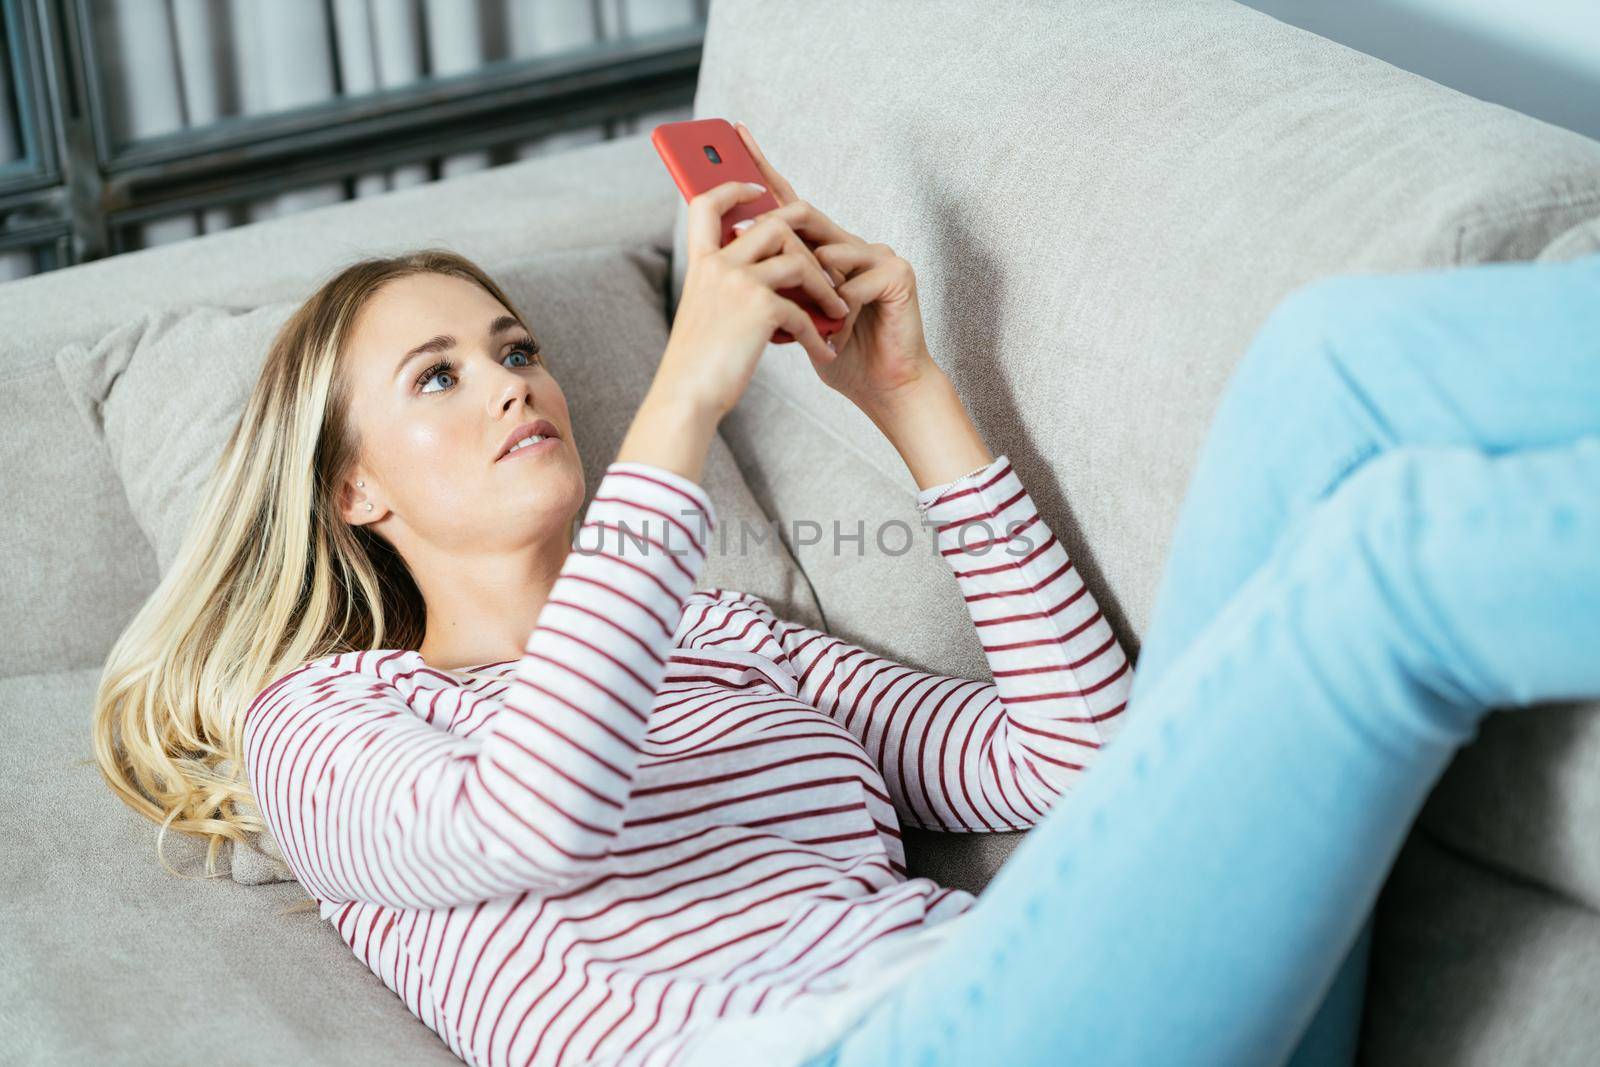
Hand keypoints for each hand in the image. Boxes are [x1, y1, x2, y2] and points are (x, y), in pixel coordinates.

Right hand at [658, 177, 844, 418]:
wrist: (686, 396)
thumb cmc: (696, 364)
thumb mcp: (702, 313)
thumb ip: (722, 287)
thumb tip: (760, 278)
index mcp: (701, 264)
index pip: (708, 205)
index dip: (733, 188)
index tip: (757, 186)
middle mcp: (717, 265)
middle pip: (773, 226)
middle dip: (808, 247)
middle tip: (828, 273)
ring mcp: (738, 282)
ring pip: (797, 261)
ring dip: (824, 288)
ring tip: (838, 312)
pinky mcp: (759, 306)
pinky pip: (803, 310)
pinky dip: (818, 334)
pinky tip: (825, 352)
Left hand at [735, 121, 941, 419]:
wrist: (886, 388)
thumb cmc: (841, 354)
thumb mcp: (795, 315)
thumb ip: (776, 283)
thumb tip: (736, 253)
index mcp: (826, 252)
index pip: (789, 204)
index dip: (763, 170)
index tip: (735, 135)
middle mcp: (852, 245)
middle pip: (805, 215)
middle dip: (775, 224)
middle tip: (750, 235)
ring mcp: (878, 255)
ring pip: (825, 251)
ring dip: (808, 289)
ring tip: (811, 321)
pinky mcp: (897, 274)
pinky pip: (852, 282)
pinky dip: (839, 310)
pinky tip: (840, 331)